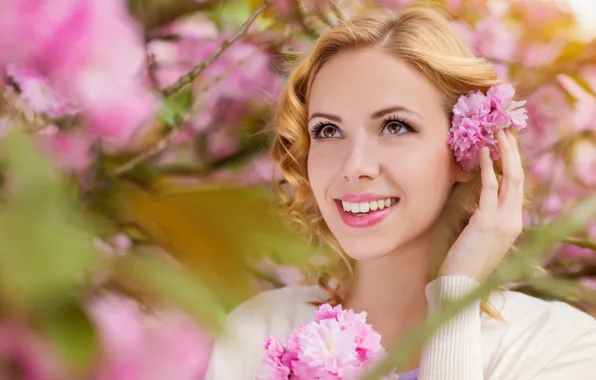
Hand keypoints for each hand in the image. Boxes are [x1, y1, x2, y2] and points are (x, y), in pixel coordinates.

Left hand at [439, 129, 523, 281]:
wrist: (459, 285)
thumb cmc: (464, 260)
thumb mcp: (479, 235)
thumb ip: (484, 215)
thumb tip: (477, 193)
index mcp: (513, 222)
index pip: (517, 186)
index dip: (513, 162)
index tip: (506, 142)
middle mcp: (514, 219)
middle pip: (519, 176)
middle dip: (513, 150)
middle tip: (505, 128)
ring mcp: (504, 221)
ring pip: (511, 178)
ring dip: (504, 152)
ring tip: (497, 132)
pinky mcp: (488, 221)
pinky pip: (490, 187)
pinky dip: (487, 167)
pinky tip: (482, 152)